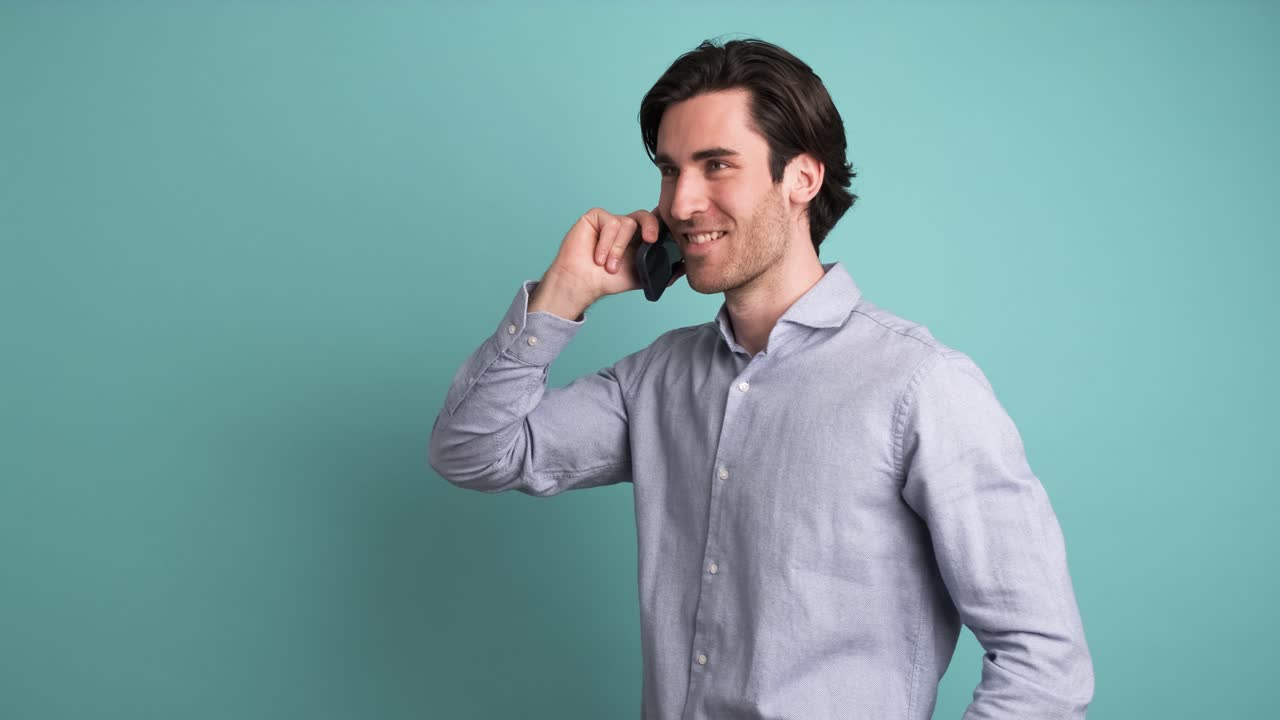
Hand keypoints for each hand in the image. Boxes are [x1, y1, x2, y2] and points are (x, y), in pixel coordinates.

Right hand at [531, 207, 680, 318]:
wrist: (583, 283)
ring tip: (609, 266)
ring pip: (626, 224)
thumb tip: (684, 267)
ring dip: (618, 249)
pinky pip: (610, 222)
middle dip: (652, 226)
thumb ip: (661, 271)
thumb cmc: (607, 280)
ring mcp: (610, 220)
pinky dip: (606, 243)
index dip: (663, 227)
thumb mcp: (640, 277)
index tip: (665, 240)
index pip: (655, 224)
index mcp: (638, 238)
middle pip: (645, 215)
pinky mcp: (596, 217)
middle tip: (651, 241)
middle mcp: (626, 227)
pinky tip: (598, 257)